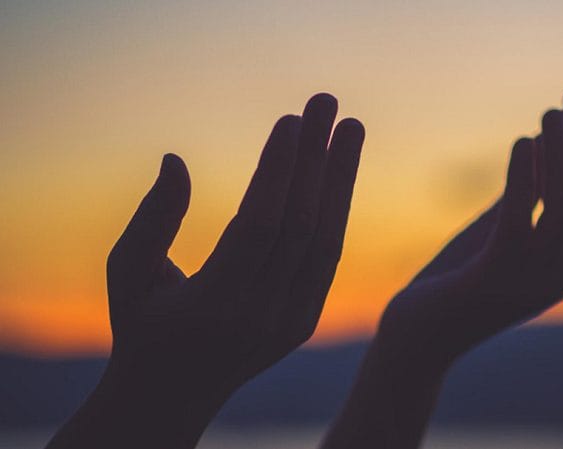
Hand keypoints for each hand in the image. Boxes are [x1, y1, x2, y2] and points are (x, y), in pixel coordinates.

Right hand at [47, 93, 364, 448]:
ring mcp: (289, 323)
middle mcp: (260, 317)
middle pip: (299, 226)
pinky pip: (326, 259)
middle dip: (315, 160)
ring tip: (350, 128)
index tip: (290, 121)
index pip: (258, 227)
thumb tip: (177, 160)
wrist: (172, 395)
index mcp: (212, 305)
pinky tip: (339, 173)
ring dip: (339, 180)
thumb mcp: (127, 273)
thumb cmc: (140, 325)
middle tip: (326, 102)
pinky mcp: (303, 322)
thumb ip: (153, 217)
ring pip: (324, 241)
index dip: (277, 172)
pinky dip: (334, 212)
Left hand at [379, 90, 562, 367]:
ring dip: (562, 155)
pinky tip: (522, 142)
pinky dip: (525, 179)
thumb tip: (539, 147)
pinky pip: (518, 222)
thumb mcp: (492, 236)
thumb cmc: (452, 286)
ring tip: (551, 110)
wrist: (413, 343)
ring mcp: (528, 284)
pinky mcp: (491, 281)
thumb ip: (520, 201)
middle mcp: (558, 278)